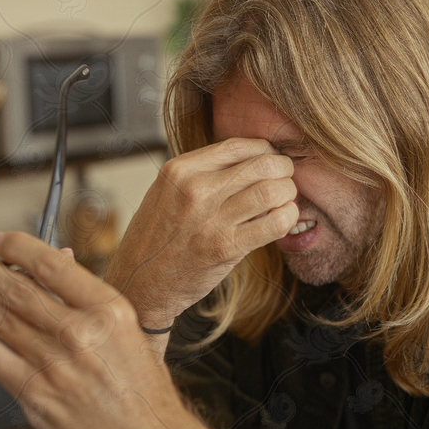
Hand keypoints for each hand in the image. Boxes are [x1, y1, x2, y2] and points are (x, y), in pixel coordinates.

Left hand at [0, 231, 251, 428]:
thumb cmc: (144, 391)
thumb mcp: (130, 331)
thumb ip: (90, 299)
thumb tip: (57, 264)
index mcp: (108, 311)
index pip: (51, 266)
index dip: (19, 248)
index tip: (3, 241)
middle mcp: (79, 334)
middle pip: (18, 289)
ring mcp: (53, 365)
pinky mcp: (34, 394)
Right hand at [105, 138, 298, 328]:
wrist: (139, 283)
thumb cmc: (156, 237)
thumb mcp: (166, 191)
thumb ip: (201, 172)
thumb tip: (249, 157)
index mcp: (180, 170)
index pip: (239, 146)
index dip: (265, 150)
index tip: (271, 160)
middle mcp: (196, 190)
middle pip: (262, 164)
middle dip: (283, 169)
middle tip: (285, 179)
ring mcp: (211, 220)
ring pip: (272, 190)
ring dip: (288, 193)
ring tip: (285, 200)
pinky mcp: (226, 248)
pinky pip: (274, 224)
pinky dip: (288, 217)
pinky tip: (284, 219)